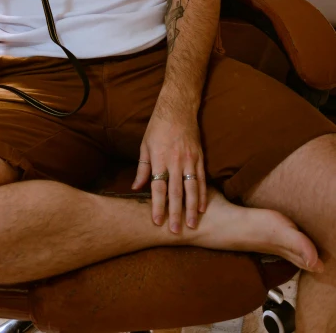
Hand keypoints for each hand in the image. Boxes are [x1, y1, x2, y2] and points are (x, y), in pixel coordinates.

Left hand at [131, 104, 206, 232]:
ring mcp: (189, 159)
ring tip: (191, 225)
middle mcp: (175, 160)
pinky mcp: (199, 157)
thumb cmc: (158, 127)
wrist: (178, 108)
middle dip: (175, 213)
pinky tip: (202, 208)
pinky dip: (203, 194)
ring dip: (191, 208)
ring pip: (192, 188)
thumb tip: (135, 188)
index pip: (158, 187)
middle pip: (176, 191)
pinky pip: (202, 179)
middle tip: (175, 231)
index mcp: (159, 158)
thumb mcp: (145, 145)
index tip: (157, 222)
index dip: (157, 206)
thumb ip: (142, 168)